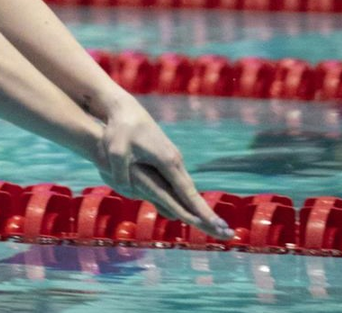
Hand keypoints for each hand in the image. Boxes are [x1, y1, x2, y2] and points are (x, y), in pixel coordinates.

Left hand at [93, 103, 232, 239]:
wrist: (124, 109)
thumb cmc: (119, 130)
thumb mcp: (115, 152)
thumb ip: (122, 174)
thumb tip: (129, 191)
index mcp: (167, 161)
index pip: (187, 192)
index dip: (200, 211)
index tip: (217, 225)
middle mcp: (175, 161)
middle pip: (193, 192)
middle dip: (208, 214)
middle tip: (226, 232)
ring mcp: (172, 159)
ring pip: (187, 187)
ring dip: (199, 206)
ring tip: (214, 225)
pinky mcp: (166, 158)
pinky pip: (179, 182)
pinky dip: (188, 196)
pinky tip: (191, 208)